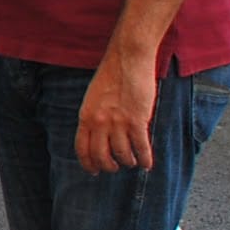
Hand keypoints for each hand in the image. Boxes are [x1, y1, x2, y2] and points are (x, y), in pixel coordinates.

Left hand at [76, 47, 157, 171]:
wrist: (127, 58)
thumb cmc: (112, 74)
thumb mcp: (93, 97)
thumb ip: (94, 116)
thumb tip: (99, 135)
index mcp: (85, 116)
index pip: (82, 148)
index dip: (88, 163)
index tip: (94, 171)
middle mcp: (99, 122)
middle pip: (101, 156)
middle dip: (109, 166)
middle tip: (115, 167)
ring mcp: (118, 122)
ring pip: (122, 154)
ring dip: (128, 162)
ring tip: (132, 162)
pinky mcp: (137, 120)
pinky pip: (141, 148)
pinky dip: (145, 159)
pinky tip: (147, 164)